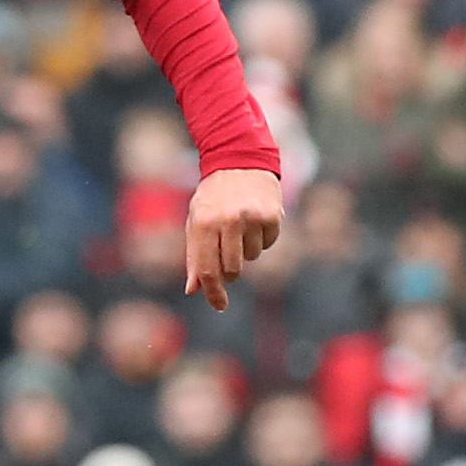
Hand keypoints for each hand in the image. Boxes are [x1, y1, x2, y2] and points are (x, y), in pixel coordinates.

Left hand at [183, 168, 282, 310]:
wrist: (240, 159)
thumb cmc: (214, 196)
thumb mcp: (196, 220)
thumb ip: (194, 255)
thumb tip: (194, 289)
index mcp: (203, 222)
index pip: (208, 269)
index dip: (213, 292)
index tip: (219, 305)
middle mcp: (228, 221)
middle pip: (232, 270)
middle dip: (230, 270)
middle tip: (228, 252)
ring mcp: (251, 218)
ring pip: (251, 257)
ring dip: (245, 249)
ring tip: (240, 224)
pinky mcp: (272, 215)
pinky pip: (268, 244)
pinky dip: (261, 237)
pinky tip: (254, 218)